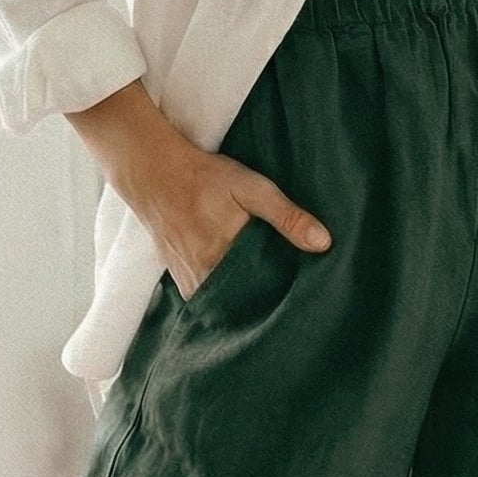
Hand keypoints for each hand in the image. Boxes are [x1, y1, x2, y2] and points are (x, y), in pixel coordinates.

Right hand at [65, 77, 331, 298]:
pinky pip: (206, 298)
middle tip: (289, 300)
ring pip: (224, 304)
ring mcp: (188, 281)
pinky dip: (222, 297)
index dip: (283, 298)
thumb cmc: (205, 177)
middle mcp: (204, 277)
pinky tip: (238, 287)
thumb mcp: (252, 188)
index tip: (302, 298)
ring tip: (267, 298)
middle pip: (244, 303)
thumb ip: (286, 216)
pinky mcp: (179, 278)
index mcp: (225, 258)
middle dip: (265, 304)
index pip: (264, 295)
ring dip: (243, 302)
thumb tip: (323, 243)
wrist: (154, 172)